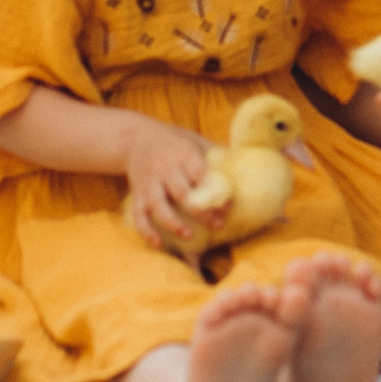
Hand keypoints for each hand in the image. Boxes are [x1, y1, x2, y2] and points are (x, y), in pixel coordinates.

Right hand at [121, 119, 219, 247]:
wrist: (136, 138)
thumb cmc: (175, 142)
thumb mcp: (196, 140)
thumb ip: (216, 154)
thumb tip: (244, 168)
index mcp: (183, 153)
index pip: (200, 175)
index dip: (215, 193)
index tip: (227, 207)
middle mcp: (164, 168)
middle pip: (182, 193)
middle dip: (200, 212)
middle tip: (217, 225)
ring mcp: (148, 182)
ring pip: (158, 205)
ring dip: (173, 223)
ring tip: (189, 236)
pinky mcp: (137, 194)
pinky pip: (139, 214)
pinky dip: (146, 231)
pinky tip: (159, 243)